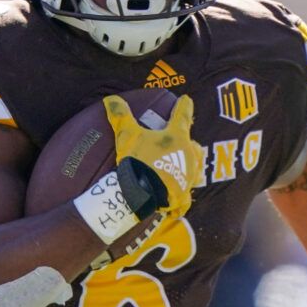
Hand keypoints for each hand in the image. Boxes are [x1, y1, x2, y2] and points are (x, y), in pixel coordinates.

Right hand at [103, 95, 202, 221]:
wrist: (144, 192)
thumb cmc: (139, 160)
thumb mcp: (127, 135)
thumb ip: (121, 116)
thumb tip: (110, 99)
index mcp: (178, 138)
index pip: (182, 116)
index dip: (184, 106)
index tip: (186, 99)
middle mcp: (189, 156)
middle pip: (195, 147)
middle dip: (191, 144)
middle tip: (187, 143)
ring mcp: (188, 177)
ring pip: (196, 170)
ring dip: (192, 168)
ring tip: (187, 170)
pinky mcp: (182, 196)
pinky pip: (184, 200)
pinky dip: (181, 202)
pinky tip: (177, 208)